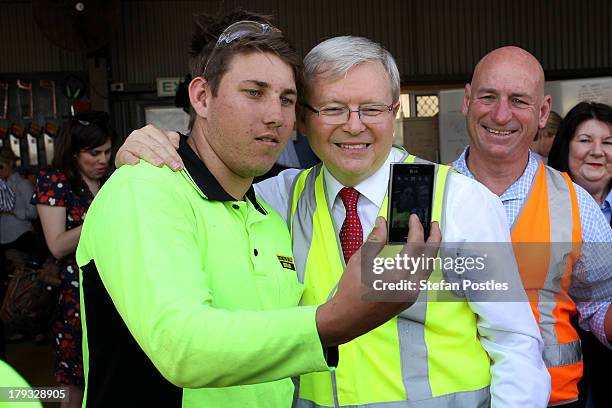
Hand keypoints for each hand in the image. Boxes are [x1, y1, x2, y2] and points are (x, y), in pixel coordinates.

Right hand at [115, 125, 182, 169]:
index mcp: (150, 131)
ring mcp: (129, 143)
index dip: (173, 153)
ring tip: (160, 165)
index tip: (180, 165)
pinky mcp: (121, 153)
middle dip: (167, 157)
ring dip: (152, 157)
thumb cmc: (149, 150)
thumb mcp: (161, 143)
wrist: (130, 157)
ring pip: (142, 149)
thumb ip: (171, 140)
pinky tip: (137, 163)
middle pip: (155, 145)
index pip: (164, 141)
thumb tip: (176, 145)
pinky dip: (131, 159)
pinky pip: (126, 155)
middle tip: (175, 167)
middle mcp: (139, 134)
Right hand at [316, 215, 441, 346]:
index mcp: (398, 275)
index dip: (417, 228)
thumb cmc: (351, 291)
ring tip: (427, 238)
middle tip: (433, 224)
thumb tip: (383, 223)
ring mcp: (411, 295)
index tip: (414, 218)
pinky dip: (422, 264)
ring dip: (430, 252)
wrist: (348, 318)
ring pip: (428, 269)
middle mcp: (409, 286)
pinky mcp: (409, 300)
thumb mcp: (360, 260)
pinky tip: (416, 257)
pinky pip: (421, 278)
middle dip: (434, 238)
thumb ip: (375, 240)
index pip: (416, 246)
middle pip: (430, 258)